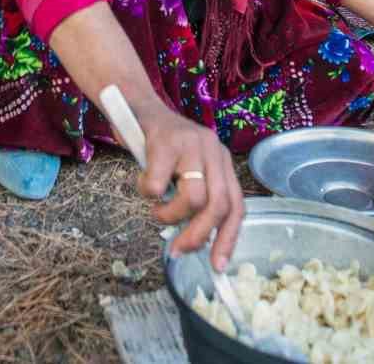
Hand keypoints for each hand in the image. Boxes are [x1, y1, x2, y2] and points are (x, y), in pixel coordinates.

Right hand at [127, 103, 244, 271]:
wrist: (136, 106)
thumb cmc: (161, 146)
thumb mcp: (187, 169)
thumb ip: (197, 197)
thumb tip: (196, 241)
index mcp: (222, 163)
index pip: (237, 206)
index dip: (228, 239)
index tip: (217, 266)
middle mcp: (214, 151)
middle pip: (218, 205)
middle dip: (197, 235)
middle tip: (177, 249)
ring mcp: (191, 145)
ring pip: (193, 198)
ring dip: (169, 215)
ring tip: (156, 209)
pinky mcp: (165, 141)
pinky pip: (158, 184)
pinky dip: (147, 193)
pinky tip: (142, 183)